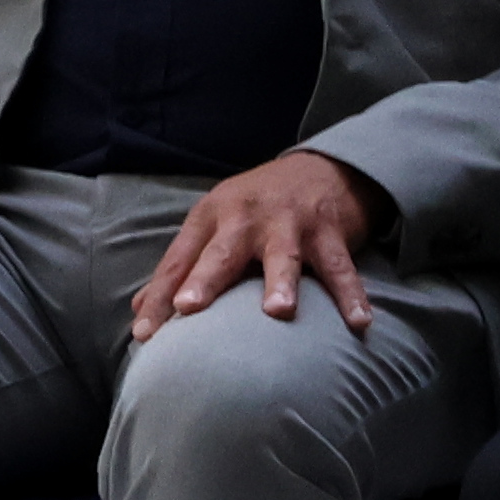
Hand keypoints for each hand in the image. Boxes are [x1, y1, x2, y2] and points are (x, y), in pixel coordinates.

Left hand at [137, 148, 382, 337]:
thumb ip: (182, 266)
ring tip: (278, 311)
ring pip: (284, 256)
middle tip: (189, 307)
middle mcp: (247, 217)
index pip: (179, 260)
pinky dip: (351, 294)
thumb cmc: (256, 206)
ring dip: (281, 281)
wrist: (319, 167)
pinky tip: (359, 322)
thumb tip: (140, 309)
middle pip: (223, 251)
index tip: (143, 333)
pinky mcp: (329, 231)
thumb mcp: (214, 224)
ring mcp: (290, 223)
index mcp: (211, 216)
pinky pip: (341, 267)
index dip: (160, 296)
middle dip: (206, 279)